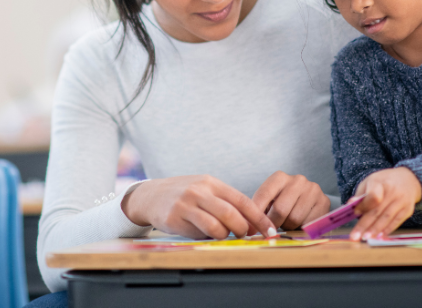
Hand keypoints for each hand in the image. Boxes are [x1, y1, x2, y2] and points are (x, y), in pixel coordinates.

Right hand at [121, 175, 275, 239]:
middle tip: (245, 235)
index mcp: (212, 183)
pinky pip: (201, 232)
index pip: (242, 200)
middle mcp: (200, 191)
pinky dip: (210, 237)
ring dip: (226, 235)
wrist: (151, 196)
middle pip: (232, 213)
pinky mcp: (176, 217)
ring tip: (223, 234)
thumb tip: (253, 223)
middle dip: (244, 229)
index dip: (259, 217)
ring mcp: (187, 204)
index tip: (270, 231)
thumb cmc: (184, 195)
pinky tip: (206, 234)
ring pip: (217, 225)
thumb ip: (225, 202)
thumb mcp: (204, 190)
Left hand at [252, 171, 330, 230]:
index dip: (256, 214)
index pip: (264, 195)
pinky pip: (309, 224)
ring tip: (288, 222)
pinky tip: (301, 222)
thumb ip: (259, 210)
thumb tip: (249, 228)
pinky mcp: (324, 202)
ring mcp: (312, 190)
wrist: (308, 198)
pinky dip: (302, 228)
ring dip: (288, 226)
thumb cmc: (283, 201)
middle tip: (272, 229)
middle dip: (273, 223)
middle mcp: (297, 180)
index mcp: (280, 177)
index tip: (250, 229)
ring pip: (294, 218)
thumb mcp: (269, 201)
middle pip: (280, 210)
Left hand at [350, 167, 421, 240]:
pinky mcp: (407, 210)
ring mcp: (401, 201)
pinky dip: (387, 230)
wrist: (407, 180)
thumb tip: (350, 205)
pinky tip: (379, 236)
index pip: (373, 196)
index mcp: (380, 182)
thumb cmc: (384, 182)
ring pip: (386, 218)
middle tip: (356, 236)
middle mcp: (392, 192)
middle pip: (377, 210)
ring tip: (366, 238)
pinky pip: (396, 221)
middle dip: (365, 224)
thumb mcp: (370, 181)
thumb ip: (361, 194)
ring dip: (375, 230)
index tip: (356, 213)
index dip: (364, 206)